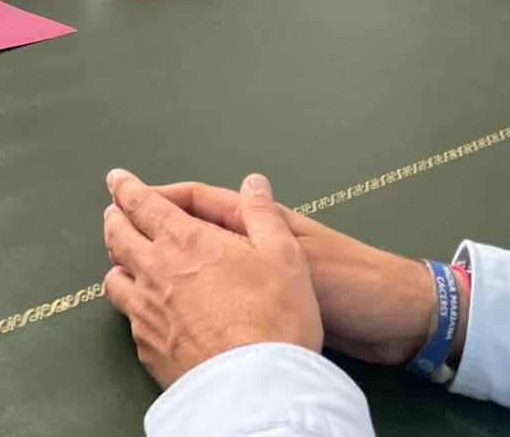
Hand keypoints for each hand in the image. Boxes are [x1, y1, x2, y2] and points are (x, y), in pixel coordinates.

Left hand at [101, 170, 321, 388]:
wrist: (257, 388)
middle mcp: (154, 270)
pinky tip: (145, 310)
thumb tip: (254, 184)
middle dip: (115, 217)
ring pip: (114, 277)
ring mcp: (145, 311)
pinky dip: (131, 306)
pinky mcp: (147, 346)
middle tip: (115, 210)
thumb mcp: (284, 254)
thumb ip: (263, 214)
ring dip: (117, 261)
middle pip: (117, 235)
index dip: (126, 187)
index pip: (140, 203)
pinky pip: (128, 318)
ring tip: (124, 258)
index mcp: (182, 240)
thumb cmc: (274, 319)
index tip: (117, 179)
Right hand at [149, 179, 448, 365]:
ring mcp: (258, 274)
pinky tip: (167, 306)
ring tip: (129, 266)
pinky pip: (214, 293)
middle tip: (113, 227)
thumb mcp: (302, 254)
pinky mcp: (265, 305)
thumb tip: (244, 184)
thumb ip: (264, 226)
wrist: (395, 324)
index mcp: (263, 223)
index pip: (200, 200)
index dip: (161, 196)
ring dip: (167, 261)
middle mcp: (255, 244)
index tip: (122, 194)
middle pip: (193, 229)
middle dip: (153, 225)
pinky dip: (186, 294)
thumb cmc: (354, 285)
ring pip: (200, 262)